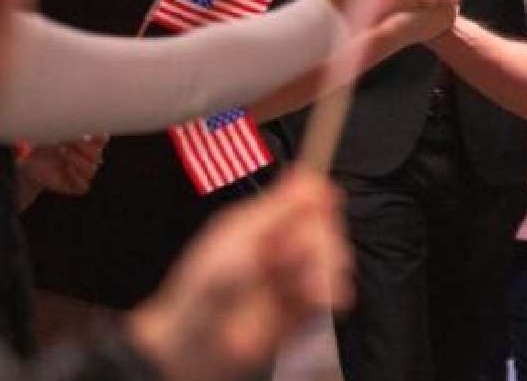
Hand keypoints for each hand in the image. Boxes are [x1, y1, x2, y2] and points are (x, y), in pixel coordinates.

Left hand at [18, 134, 106, 196]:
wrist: (30, 162)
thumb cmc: (43, 145)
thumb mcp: (52, 133)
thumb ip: (65, 131)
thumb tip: (76, 130)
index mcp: (88, 143)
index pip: (102, 139)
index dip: (99, 136)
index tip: (86, 132)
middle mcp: (88, 158)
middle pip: (97, 155)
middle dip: (84, 148)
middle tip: (70, 141)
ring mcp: (82, 172)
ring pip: (91, 170)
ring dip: (77, 160)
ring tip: (62, 152)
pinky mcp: (74, 186)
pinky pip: (84, 186)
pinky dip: (76, 177)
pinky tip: (66, 168)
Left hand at [128, 171, 352, 380]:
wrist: (191, 350)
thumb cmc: (199, 295)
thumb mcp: (235, 243)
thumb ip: (275, 212)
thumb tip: (308, 177)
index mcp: (266, 223)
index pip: (309, 199)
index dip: (320, 205)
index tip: (320, 214)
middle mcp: (284, 247)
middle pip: (326, 230)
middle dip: (321, 245)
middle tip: (297, 263)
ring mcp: (295, 277)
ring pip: (335, 261)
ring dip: (325, 273)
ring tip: (304, 290)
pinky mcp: (306, 308)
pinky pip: (334, 295)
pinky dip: (330, 297)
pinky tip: (315, 302)